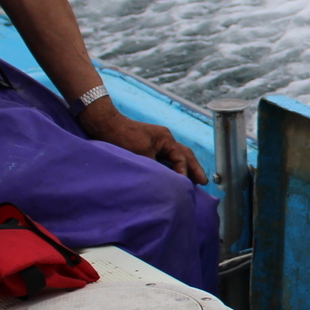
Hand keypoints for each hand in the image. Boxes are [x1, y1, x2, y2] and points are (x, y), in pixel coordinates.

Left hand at [77, 100, 208, 184]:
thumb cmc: (123, 136)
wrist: (105, 125)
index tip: (184, 185)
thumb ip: (155, 166)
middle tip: (204, 182)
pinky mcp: (148, 147)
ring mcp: (157, 143)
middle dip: (194, 168)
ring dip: (185, 167)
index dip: (183, 172)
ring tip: (193, 180)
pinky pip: (166, 158)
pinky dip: (173, 167)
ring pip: (177, 156)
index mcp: (166, 139)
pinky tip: (173, 175)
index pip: (181, 158)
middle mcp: (165, 140)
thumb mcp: (141, 152)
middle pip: (185, 155)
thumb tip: (164, 181)